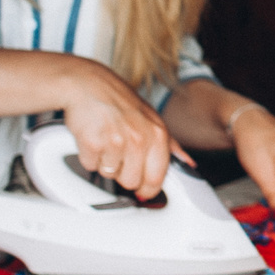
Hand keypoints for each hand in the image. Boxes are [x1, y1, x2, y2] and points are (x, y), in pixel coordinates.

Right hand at [58, 60, 180, 198]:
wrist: (87, 84)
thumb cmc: (118, 100)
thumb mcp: (151, 118)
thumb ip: (170, 144)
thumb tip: (188, 163)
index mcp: (158, 134)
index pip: (157, 178)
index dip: (147, 189)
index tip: (143, 190)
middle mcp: (140, 138)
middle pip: (131, 182)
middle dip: (123, 172)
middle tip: (118, 152)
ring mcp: (117, 141)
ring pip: (110, 175)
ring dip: (105, 162)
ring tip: (106, 140)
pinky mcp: (94, 143)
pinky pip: (90, 165)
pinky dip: (89, 155)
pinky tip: (93, 137)